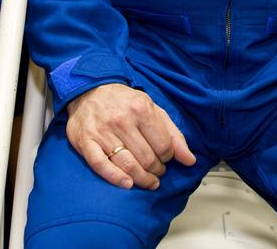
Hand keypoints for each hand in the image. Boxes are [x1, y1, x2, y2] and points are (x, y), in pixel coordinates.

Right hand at [65, 83, 195, 190]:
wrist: (89, 91)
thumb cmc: (124, 102)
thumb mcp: (153, 109)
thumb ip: (173, 134)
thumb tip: (189, 160)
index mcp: (140, 109)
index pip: (163, 146)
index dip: (168, 157)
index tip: (165, 158)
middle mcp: (121, 120)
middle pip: (147, 159)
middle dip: (157, 170)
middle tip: (157, 171)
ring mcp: (102, 132)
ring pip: (128, 165)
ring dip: (143, 179)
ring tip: (148, 181)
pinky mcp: (86, 142)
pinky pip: (101, 166)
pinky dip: (116, 178)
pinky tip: (128, 184)